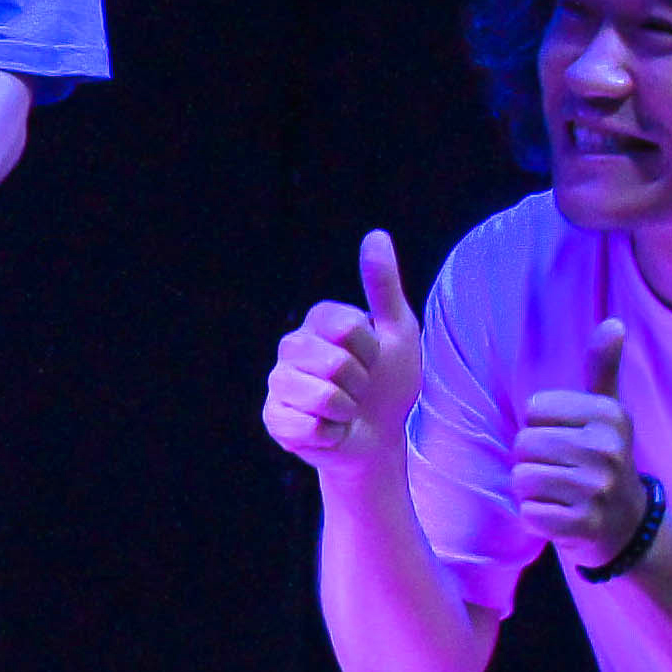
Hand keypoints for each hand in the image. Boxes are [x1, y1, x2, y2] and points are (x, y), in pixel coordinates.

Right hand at [262, 229, 420, 468]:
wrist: (380, 437)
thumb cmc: (389, 383)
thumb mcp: (397, 332)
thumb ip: (383, 285)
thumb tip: (376, 234)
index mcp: (317, 322)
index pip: (346, 326)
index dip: (370, 349)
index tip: (374, 358)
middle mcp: (291, 348)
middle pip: (333, 363)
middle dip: (359, 384)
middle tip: (359, 389)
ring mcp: (278, 383)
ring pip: (320, 397)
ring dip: (346, 412)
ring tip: (344, 411)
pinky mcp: (273, 418)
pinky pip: (306, 426)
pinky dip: (329, 434)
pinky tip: (329, 431)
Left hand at [513, 319, 648, 564]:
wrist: (627, 525)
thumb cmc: (602, 459)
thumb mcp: (606, 412)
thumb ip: (603, 367)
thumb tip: (613, 323)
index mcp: (609, 416)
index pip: (534, 409)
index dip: (540, 426)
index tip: (567, 440)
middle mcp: (607, 450)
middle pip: (523, 443)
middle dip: (531, 459)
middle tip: (560, 470)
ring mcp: (598, 490)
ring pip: (521, 478)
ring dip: (530, 490)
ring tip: (559, 492)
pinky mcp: (584, 526)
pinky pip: (529, 513)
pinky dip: (536, 517)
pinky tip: (561, 516)